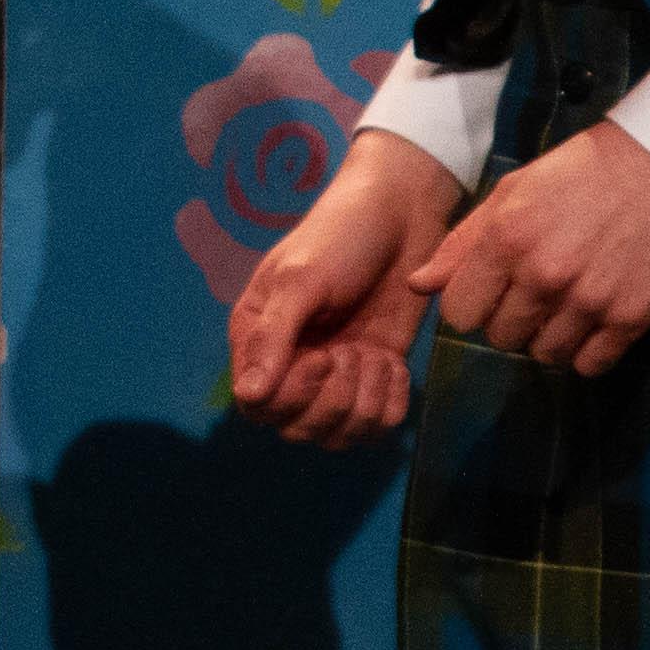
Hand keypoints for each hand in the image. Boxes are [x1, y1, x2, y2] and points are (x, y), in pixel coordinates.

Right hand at [227, 131, 461, 445]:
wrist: (400, 214)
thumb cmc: (339, 237)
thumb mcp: (299, 281)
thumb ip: (272, 338)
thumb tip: (249, 396)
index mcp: (259, 340)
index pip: (259, 408)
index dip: (292, 397)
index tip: (321, 356)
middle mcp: (293, 365)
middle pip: (301, 430)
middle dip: (333, 401)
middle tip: (352, 352)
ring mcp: (338, 374)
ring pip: (341, 435)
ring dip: (365, 401)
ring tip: (374, 355)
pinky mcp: (377, 375)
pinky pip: (380, 424)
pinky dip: (392, 401)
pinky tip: (394, 365)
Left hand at [404, 122, 649, 376]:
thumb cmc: (580, 172)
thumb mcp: (512, 191)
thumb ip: (462, 241)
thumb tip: (417, 284)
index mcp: (506, 240)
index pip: (459, 313)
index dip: (471, 304)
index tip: (491, 290)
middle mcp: (543, 276)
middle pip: (500, 338)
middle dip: (509, 319)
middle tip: (533, 291)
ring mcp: (589, 301)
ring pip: (543, 355)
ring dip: (547, 336)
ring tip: (565, 303)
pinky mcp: (631, 319)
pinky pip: (589, 365)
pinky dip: (587, 350)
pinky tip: (593, 320)